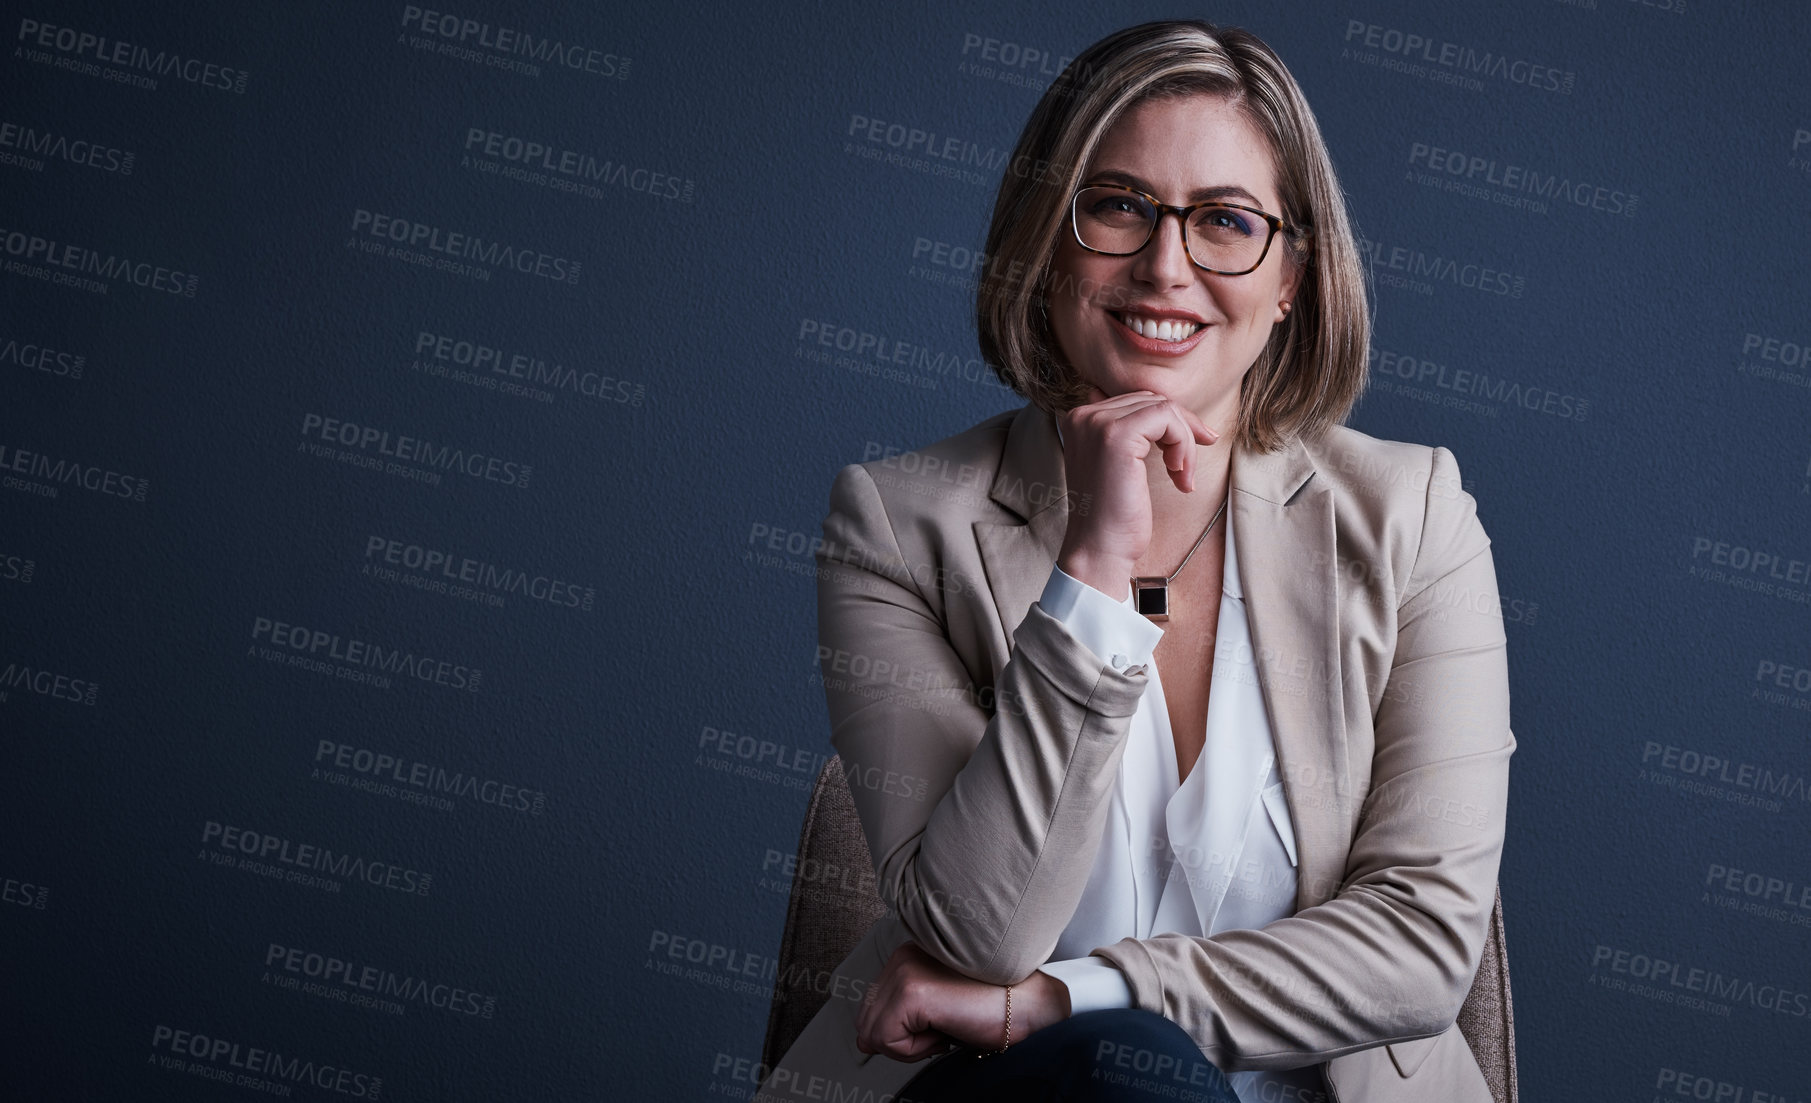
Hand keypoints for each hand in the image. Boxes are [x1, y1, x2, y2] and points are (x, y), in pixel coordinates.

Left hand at [854, 942, 1071, 1061]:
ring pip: (875, 1034)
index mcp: (906, 956)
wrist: (1029, 1004)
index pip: (872, 1009)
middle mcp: (901, 957)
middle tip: (943, 1028)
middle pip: (868, 1022)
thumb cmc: (991, 1008)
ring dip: (911, 1046)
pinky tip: (946, 1028)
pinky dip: (917, 1050)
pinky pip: (888, 1042)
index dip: (901, 1032)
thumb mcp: (936, 1009)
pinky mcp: (911, 992)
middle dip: (902, 1040)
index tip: (939, 1023)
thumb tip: (863, 1040)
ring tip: (946, 1026)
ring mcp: (904, 972)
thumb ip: (899, 1018)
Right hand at [1056, 386, 1218, 598]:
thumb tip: (1168, 411)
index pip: (1136, 401)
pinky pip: (1167, 419)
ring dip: (1184, 441)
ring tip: (1182, 475)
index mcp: (1080, 419)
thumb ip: (1131, 434)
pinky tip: (1178, 475)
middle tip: (1188, 465)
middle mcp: (1084, 415)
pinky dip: (1182, 445)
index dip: (1169, 423)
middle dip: (1180, 429)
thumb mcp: (1120, 465)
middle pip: (1151, 400)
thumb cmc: (1113, 515)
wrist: (1099, 550)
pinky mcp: (1116, 436)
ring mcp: (1097, 423)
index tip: (1190, 447)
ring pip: (1163, 408)